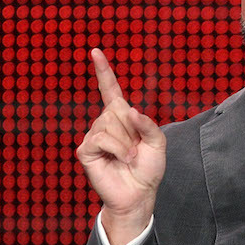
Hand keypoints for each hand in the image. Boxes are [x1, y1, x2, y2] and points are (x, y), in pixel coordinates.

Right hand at [76, 49, 165, 244]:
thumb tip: (129, 110)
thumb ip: (148, 124)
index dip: (103, 71)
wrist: (139, 193)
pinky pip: (102, 138)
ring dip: (126, 143)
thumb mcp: (158, 144)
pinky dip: (117, 149)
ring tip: (129, 158)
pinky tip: (121, 160)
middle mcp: (104, 123)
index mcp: (121, 118)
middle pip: (116, 110)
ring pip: (110, 125)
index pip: (110, 90)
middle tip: (135, 150)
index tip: (95, 51)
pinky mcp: (85, 150)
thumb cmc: (148, 169)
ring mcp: (93, 135)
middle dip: (132, 131)